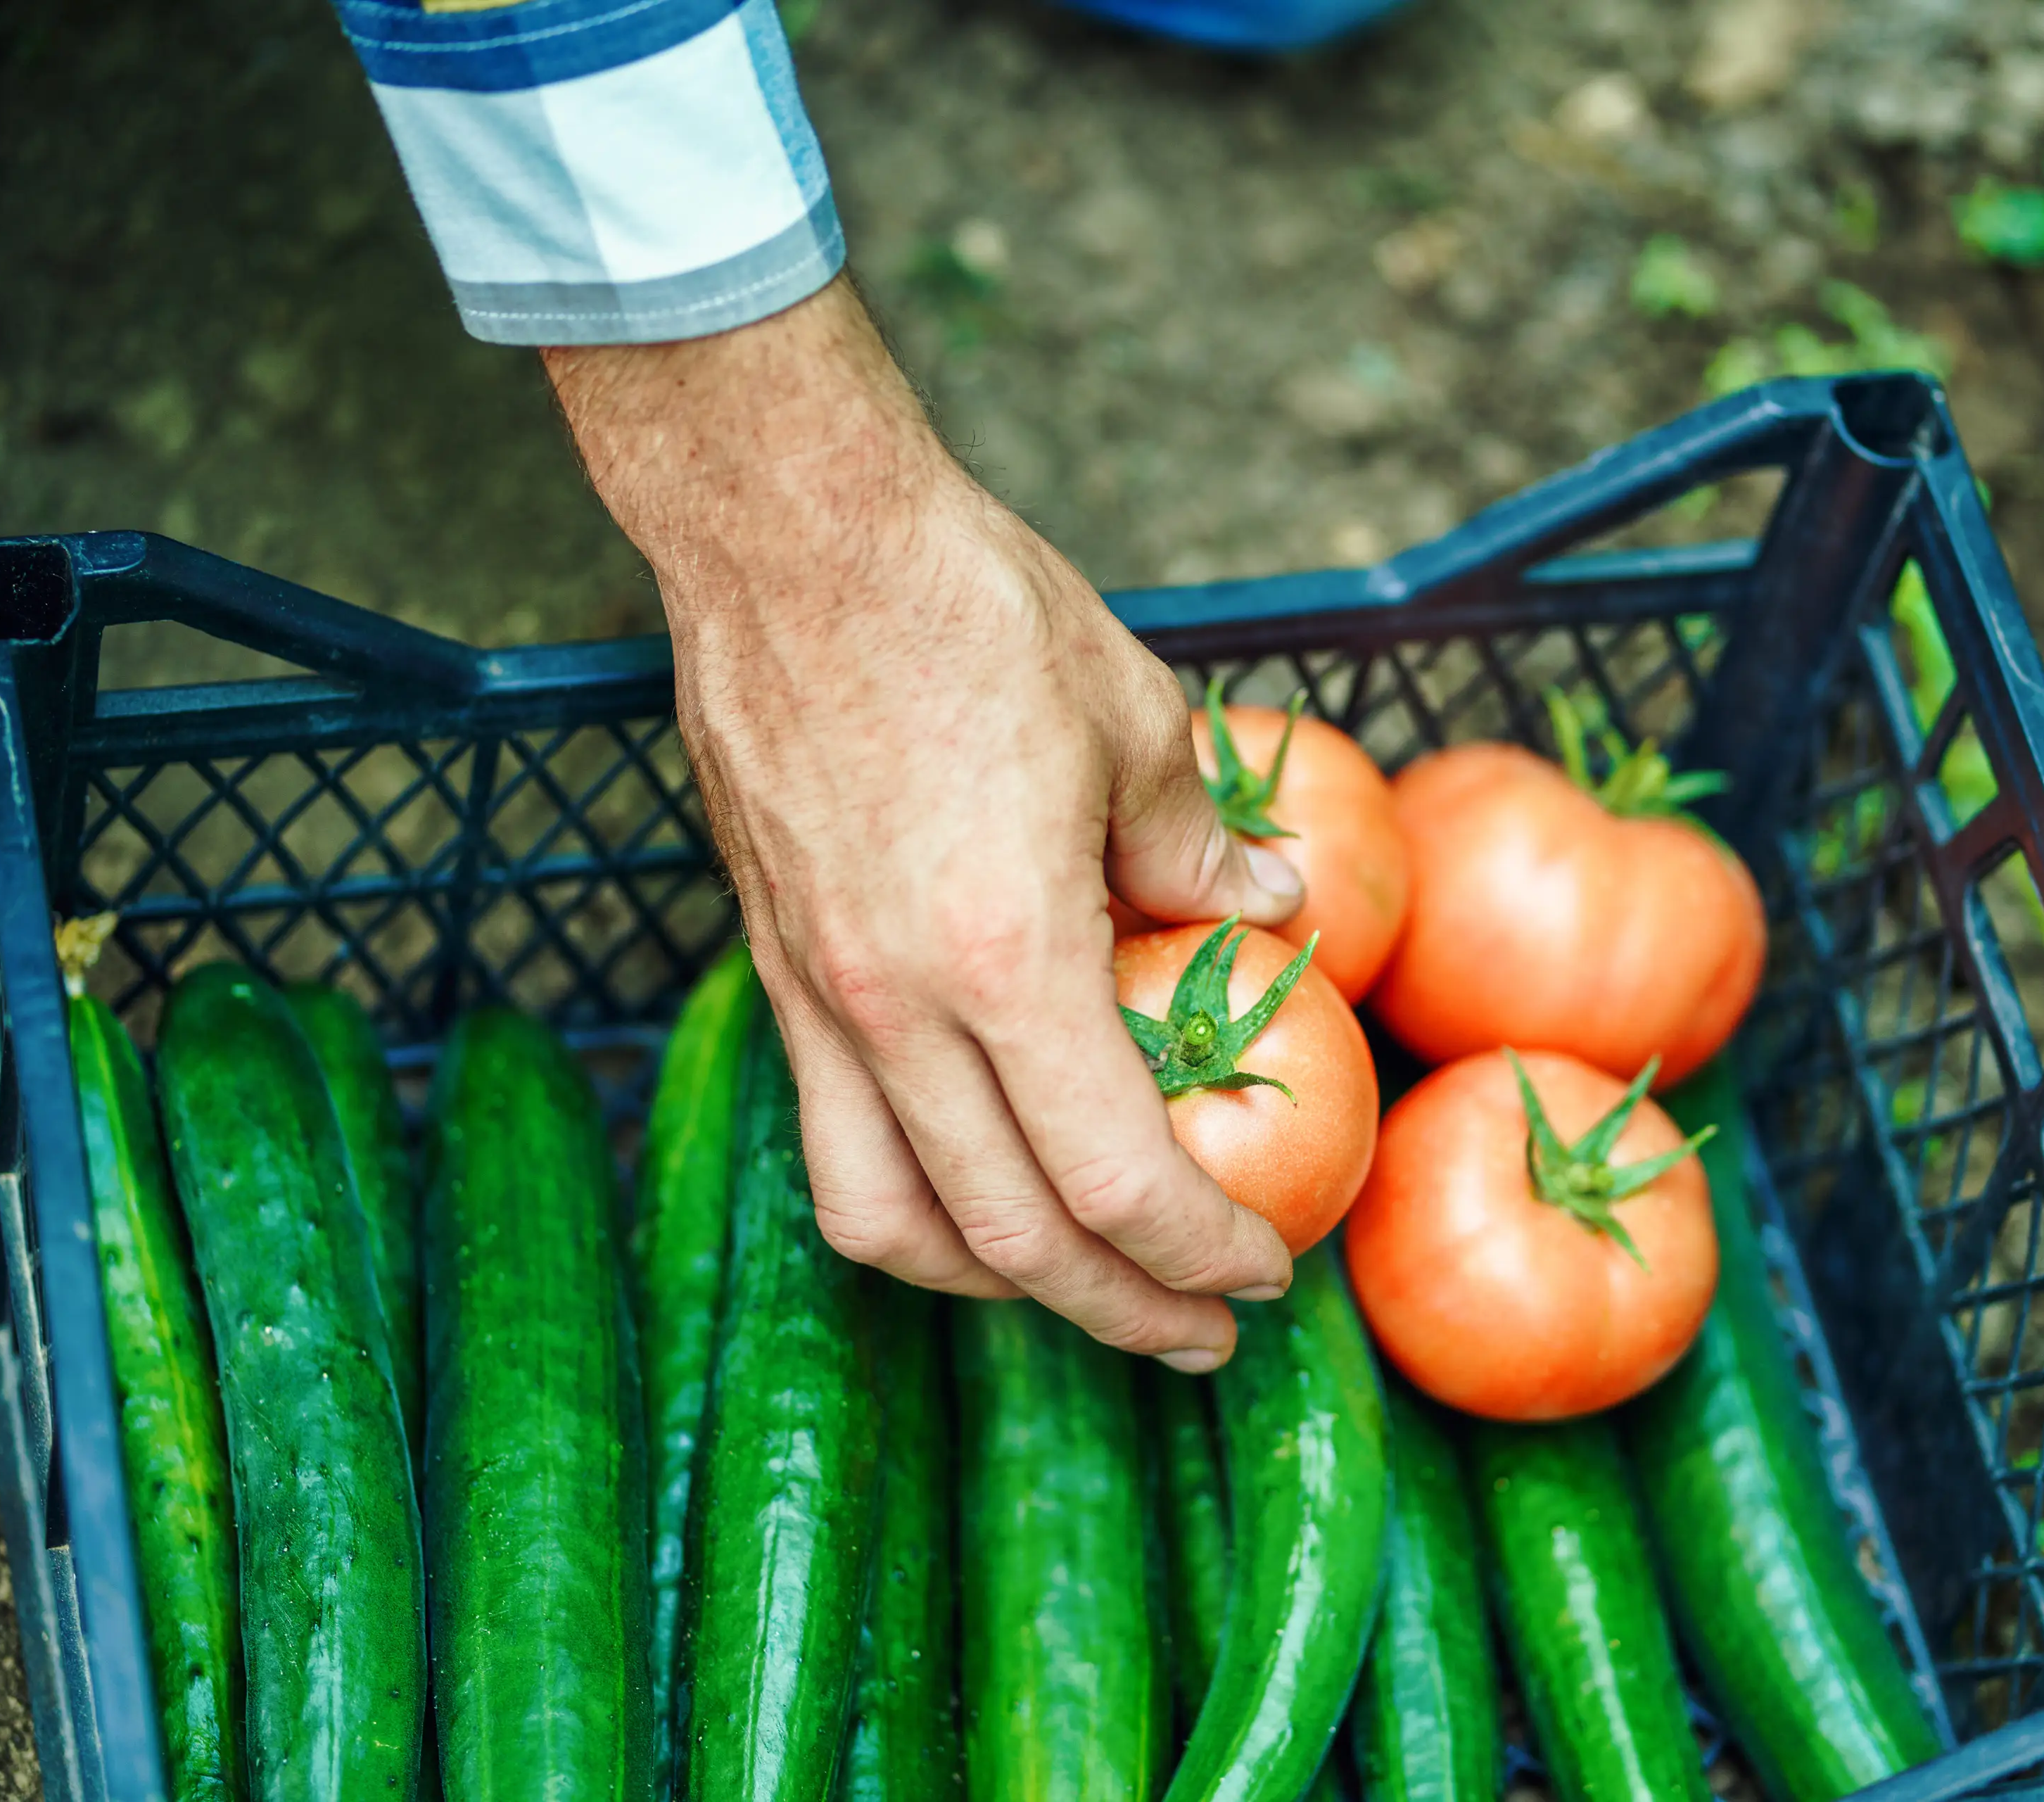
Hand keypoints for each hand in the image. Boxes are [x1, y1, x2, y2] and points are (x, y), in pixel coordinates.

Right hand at [544, 280, 1302, 1367]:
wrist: (788, 534)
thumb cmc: (968, 608)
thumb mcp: (1133, 718)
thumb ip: (1201, 847)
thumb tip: (1271, 918)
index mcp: (1005, 959)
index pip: (1117, 1180)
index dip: (1202, 1254)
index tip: (1266, 1271)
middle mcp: (897, 1010)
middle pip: (1009, 1237)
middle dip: (1120, 1309)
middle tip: (1201, 1333)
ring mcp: (820, 999)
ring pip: (893, 1222)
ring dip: (996, 1283)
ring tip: (1078, 1285)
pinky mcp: (772, 968)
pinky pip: (831, 1143)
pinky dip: (908, 1206)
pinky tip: (970, 1185)